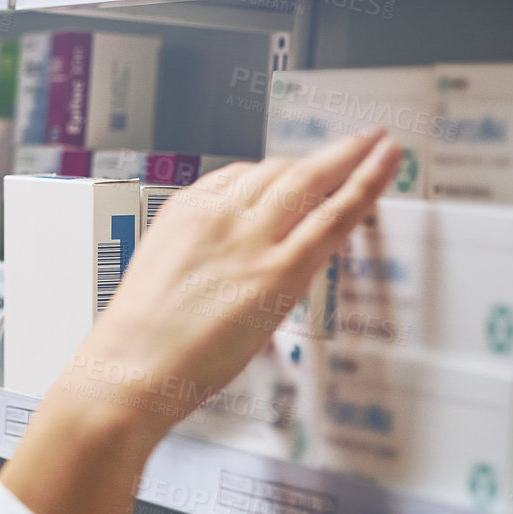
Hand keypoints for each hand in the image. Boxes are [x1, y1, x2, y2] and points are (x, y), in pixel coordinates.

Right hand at [0, 130, 400, 513]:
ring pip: (309, 180)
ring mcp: (251, 238)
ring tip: (378, 144)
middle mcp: (218, 214)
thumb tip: (226, 270)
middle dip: (319, 157)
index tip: (293, 176)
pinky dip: (367, 183)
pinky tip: (385, 163)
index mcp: (182, 212)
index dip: (274, 176)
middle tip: (350, 145)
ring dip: (349, 156)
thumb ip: (196, 260)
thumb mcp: (157, 278)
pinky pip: (334, 215)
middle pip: (279, 170)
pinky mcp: (280, 270)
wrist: (127, 369)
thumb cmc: (135, 341)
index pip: (239, 176)